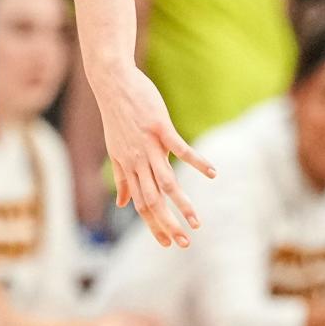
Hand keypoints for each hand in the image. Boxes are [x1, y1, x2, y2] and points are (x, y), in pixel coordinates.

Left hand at [95, 65, 214, 247]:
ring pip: (166, 181)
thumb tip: (121, 204)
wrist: (111, 81)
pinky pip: (180, 149)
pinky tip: (212, 173)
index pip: (141, 204)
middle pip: (153, 199)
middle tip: (185, 244)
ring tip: (198, 222)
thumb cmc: (116, 114)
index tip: (168, 243)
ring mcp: (149, 145)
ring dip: (183, 203)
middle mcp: (138, 160)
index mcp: (128, 166)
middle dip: (168, 223)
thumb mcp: (115, 149)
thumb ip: (121, 177)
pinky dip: (196, 162)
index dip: (154, 225)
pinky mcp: (160, 127)